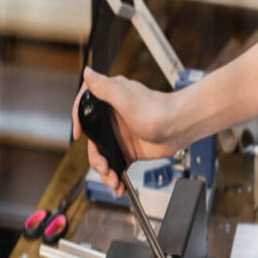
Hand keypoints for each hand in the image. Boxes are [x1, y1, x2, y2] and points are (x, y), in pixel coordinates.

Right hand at [72, 67, 175, 196]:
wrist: (180, 127)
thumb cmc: (158, 109)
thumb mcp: (126, 97)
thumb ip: (104, 87)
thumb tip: (87, 72)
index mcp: (108, 104)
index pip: (84, 112)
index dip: (78, 122)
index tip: (78, 134)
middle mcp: (112, 120)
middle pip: (94, 143)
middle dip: (96, 160)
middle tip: (105, 169)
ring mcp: (121, 137)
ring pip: (104, 157)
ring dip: (106, 172)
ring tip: (113, 182)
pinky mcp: (130, 150)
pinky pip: (117, 165)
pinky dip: (116, 176)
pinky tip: (119, 185)